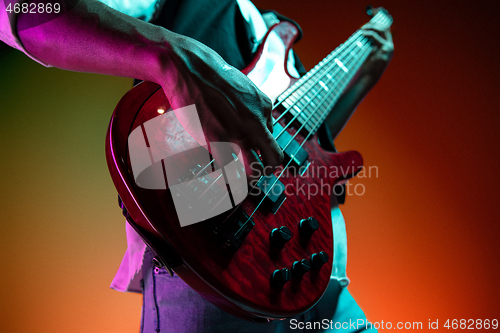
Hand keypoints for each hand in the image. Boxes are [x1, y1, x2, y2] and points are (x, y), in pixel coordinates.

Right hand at [156, 33, 282, 181]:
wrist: (192, 69)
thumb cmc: (215, 77)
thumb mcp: (246, 88)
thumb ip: (255, 109)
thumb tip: (259, 128)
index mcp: (265, 108)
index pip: (273, 139)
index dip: (263, 148)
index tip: (255, 153)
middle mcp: (256, 124)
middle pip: (274, 159)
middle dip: (268, 170)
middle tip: (259, 172)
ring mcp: (237, 134)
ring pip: (254, 171)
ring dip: (250, 178)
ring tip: (241, 179)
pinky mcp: (216, 141)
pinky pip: (226, 168)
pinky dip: (223, 173)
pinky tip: (219, 170)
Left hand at [358, 22, 393, 82]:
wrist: (369, 78)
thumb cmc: (367, 67)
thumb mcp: (369, 53)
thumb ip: (369, 44)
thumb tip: (362, 33)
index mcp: (386, 46)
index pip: (385, 30)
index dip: (379, 22)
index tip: (373, 15)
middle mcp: (389, 46)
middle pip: (384, 27)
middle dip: (374, 23)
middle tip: (363, 25)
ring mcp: (388, 47)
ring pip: (381, 30)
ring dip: (370, 27)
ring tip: (362, 29)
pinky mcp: (385, 50)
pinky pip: (376, 37)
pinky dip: (368, 33)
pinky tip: (362, 34)